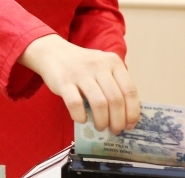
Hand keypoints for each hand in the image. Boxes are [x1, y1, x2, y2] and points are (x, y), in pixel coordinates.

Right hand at [18, 34, 139, 133]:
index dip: (132, 112)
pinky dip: (81, 116)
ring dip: (102, 121)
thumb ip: (115, 84)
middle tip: (114, 130)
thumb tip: (126, 116)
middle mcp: (99, 66)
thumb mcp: (103, 67)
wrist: (53, 53)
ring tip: (100, 127)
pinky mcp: (64, 81)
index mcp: (113, 62)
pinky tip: (81, 119)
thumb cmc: (82, 65)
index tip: (129, 126)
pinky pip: (76, 104)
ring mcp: (81, 73)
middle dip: (117, 121)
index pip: (130, 91)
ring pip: (99, 103)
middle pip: (115, 100)